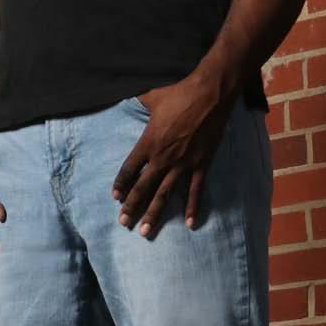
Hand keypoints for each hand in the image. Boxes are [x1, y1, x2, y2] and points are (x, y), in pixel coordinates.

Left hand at [112, 74, 234, 237]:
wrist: (210, 94)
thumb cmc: (179, 93)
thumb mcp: (151, 96)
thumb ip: (138, 101)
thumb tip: (129, 95)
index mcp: (148, 142)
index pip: (129, 169)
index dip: (121, 184)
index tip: (115, 198)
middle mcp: (162, 157)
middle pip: (143, 187)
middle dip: (132, 207)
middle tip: (124, 223)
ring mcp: (183, 164)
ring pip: (164, 194)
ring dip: (154, 214)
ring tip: (145, 232)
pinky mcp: (201, 164)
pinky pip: (195, 190)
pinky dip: (192, 207)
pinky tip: (189, 223)